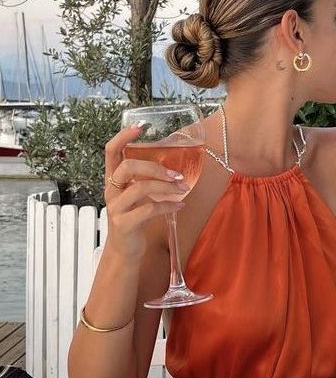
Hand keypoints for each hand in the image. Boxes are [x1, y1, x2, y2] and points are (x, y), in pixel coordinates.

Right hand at [104, 124, 189, 256]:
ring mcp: (116, 208)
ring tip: (183, 190)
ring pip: (140, 188)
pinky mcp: (124, 224)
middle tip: (176, 175)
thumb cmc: (134, 218)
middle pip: (128, 167)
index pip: (111, 152)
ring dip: (166, 188)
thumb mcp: (137, 195)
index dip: (122, 137)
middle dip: (154, 167)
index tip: (139, 126)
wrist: (125, 250)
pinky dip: (168, 206)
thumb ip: (146, 179)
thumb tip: (173, 163)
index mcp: (113, 180)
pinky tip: (180, 206)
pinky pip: (149, 209)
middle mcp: (111, 191)